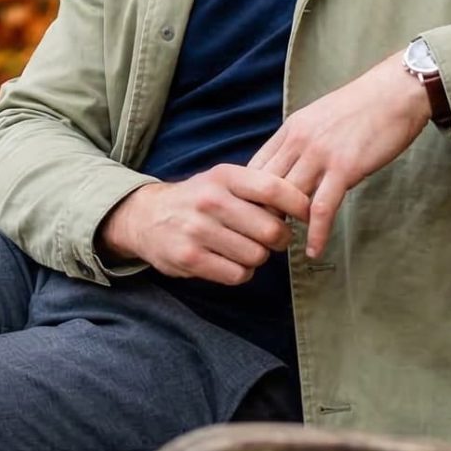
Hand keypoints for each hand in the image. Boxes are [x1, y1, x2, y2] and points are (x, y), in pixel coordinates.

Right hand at [97, 164, 310, 284]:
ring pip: (257, 256)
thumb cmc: (196, 199)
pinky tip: (231, 262)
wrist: (144, 216)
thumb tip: (304, 205)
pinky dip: (242, 272)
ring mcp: (198, 230)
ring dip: (259, 258)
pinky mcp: (190, 258)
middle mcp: (210, 201)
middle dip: (280, 240)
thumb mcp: (221, 180)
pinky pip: (238, 274)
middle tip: (274, 239)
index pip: (274, 189)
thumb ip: (257, 188)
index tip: (306, 215)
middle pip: (271, 230)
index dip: (299, 205)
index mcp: (223, 176)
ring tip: (246, 249)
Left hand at [248, 50, 433, 258]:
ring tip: (284, 247)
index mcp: (290, 129)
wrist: (396, 91)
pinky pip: (322, 208)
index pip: (255, 168)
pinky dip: (315, 233)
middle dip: (261, 215)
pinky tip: (313, 250)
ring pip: (289, 198)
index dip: (249, 196)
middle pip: (265, 187)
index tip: (252, 217)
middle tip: (263, 238)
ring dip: (285, 226)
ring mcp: (320, 155)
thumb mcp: (319, 118)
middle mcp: (298, 142)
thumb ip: (302, 142)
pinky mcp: (344, 168)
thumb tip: (293, 168)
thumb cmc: (363, 107)